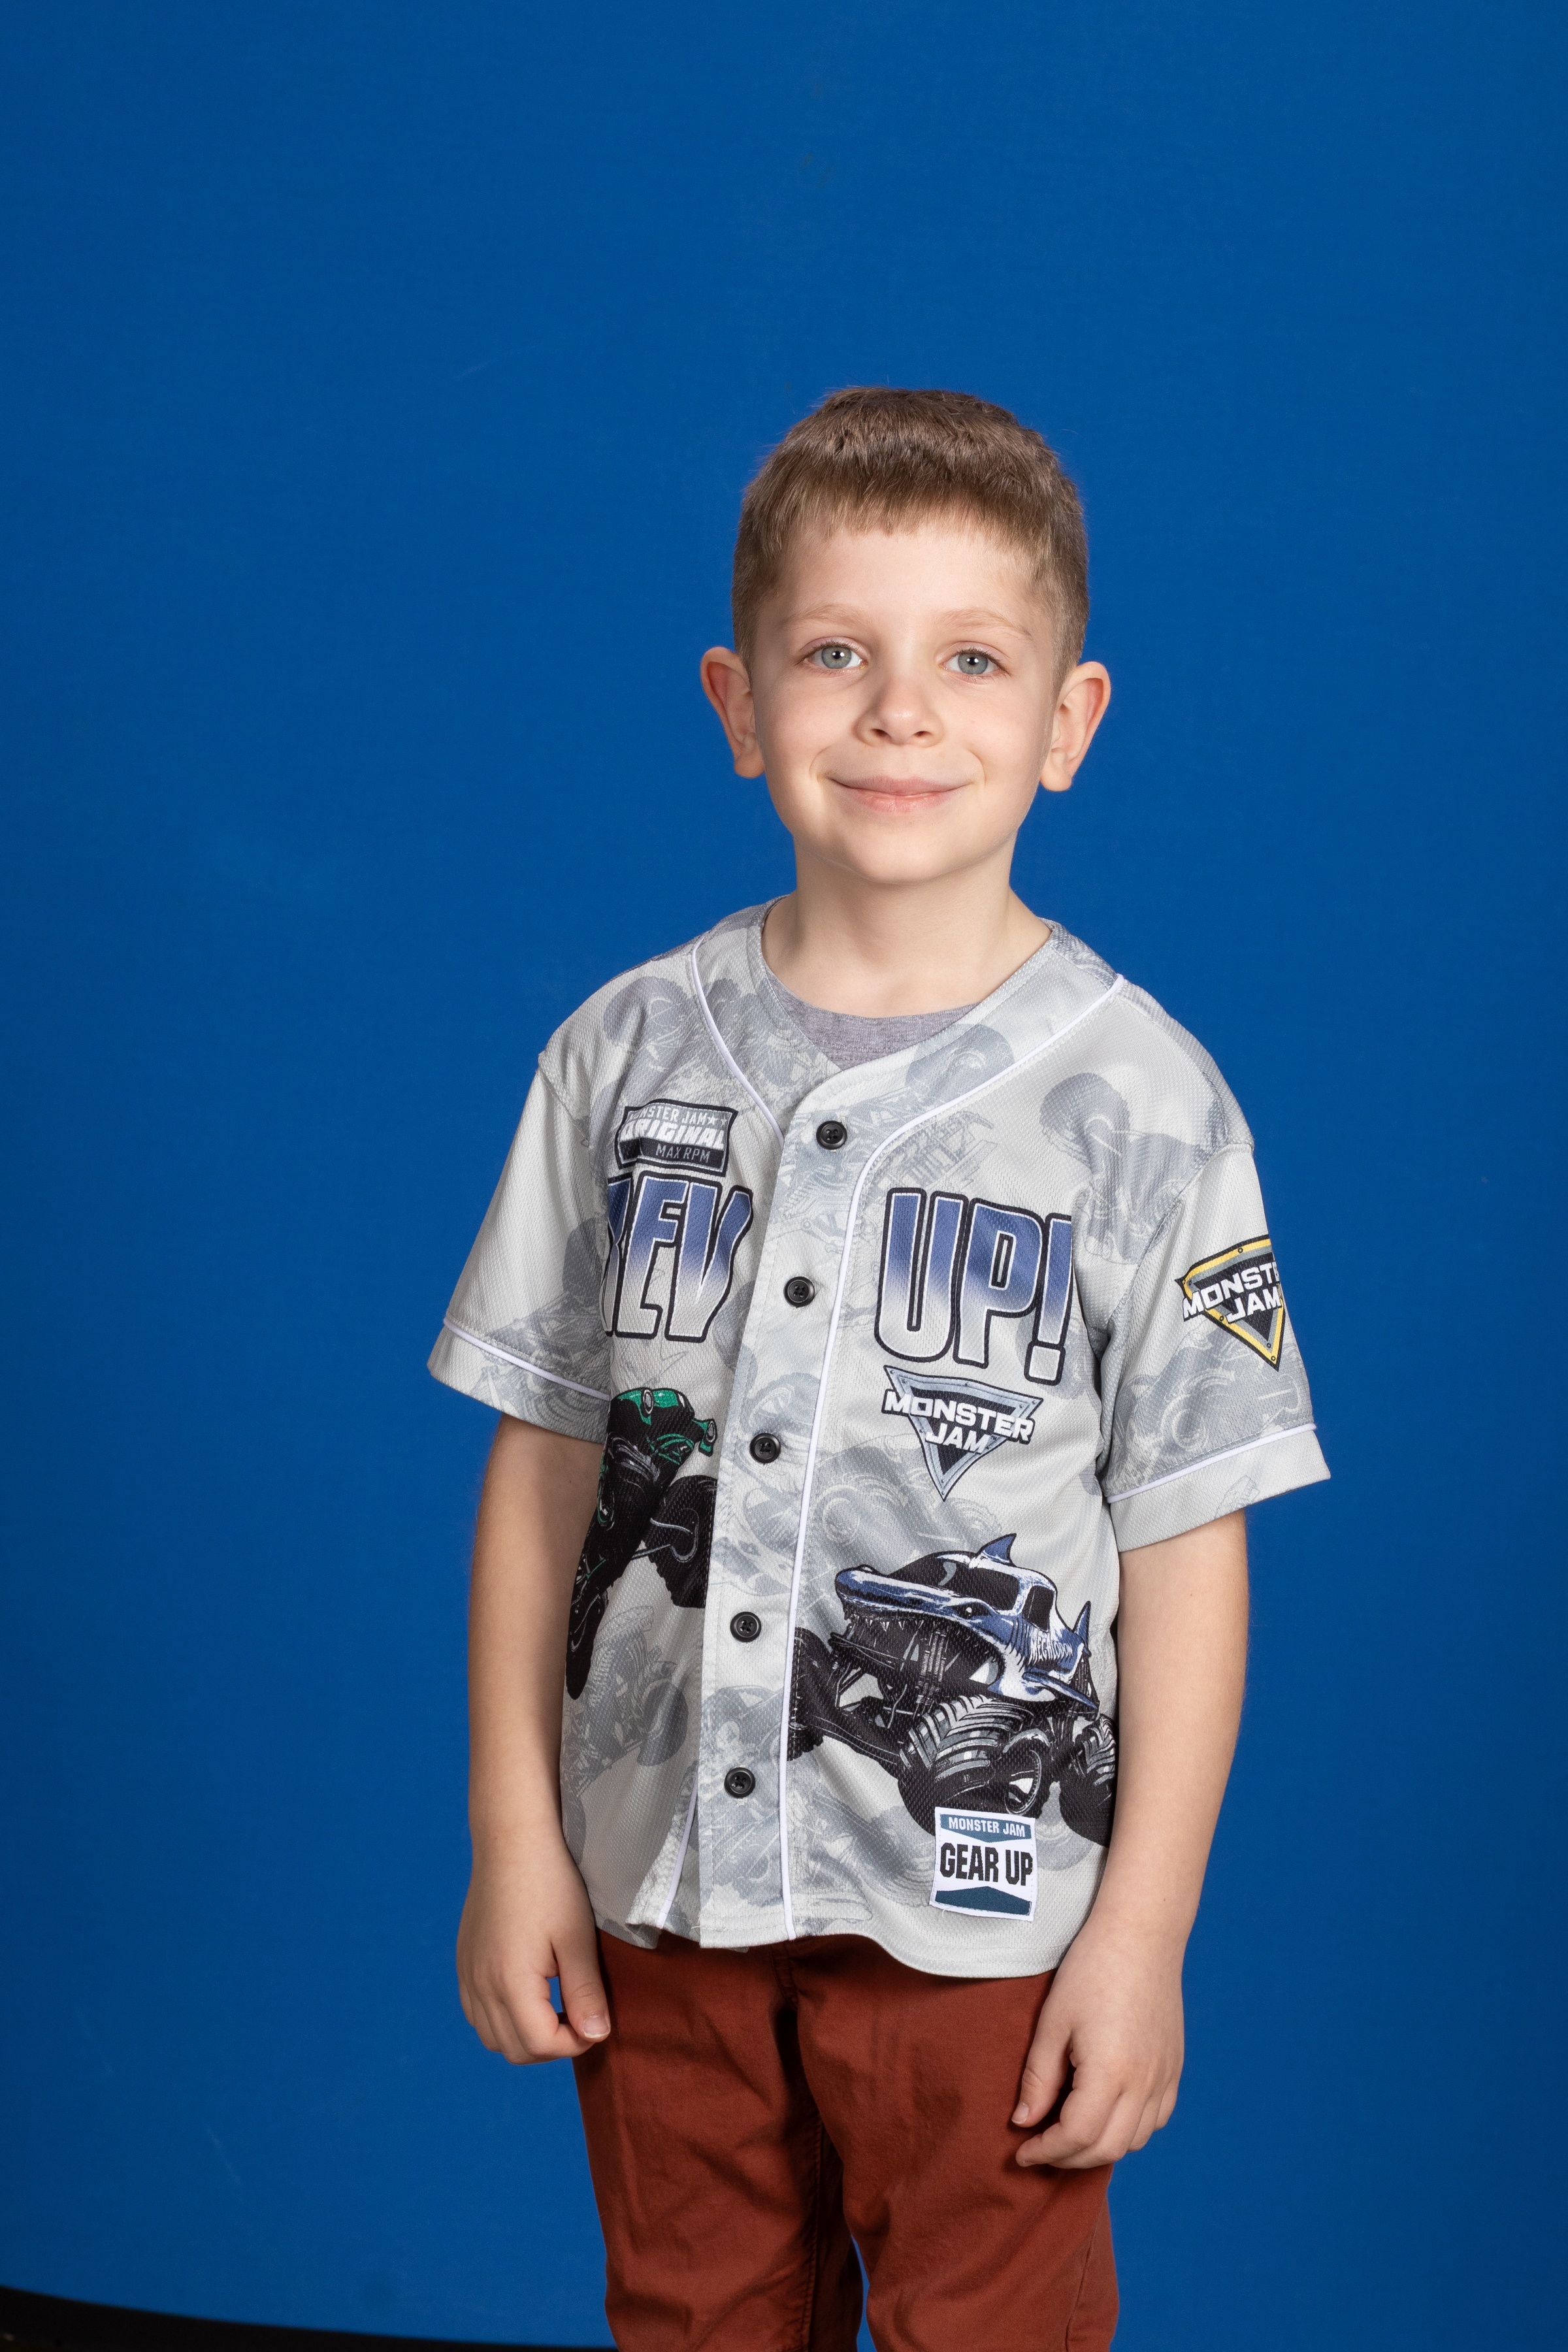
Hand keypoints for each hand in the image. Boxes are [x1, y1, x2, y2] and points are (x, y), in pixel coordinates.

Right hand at [456, 1823, 610, 2062]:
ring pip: (491, 2037)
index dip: (575, 2043)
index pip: (541, 2044)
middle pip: (514, 2049)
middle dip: (551, 2045)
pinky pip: (476, 2013)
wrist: (512, 1841)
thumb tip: (597, 2036)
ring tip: (556, 2007)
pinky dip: (501, 2019)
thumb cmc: (551, 1883)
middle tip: (580, 2017)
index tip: (596, 2022)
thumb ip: (586, 1992)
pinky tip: (528, 1995)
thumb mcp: (577, 1937)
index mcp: (509, 1982)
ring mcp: (467, 1974)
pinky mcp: (464, 1962)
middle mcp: (480, 1985)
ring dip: (525, 2037)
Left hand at [1012, 1918, 1183, 2167]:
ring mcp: (1164, 2077)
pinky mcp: (1174, 2068)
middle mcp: (1143, 2083)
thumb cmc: (1091, 1970)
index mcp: (1110, 2073)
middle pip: (1107, 2148)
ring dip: (1100, 2148)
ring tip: (1069, 2134)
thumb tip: (1023, 2121)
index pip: (1076, 2136)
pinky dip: (1130, 2131)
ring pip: (1135, 2140)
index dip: (1045, 2151)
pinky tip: (1107, 2116)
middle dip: (1068, 2158)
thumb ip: (1038, 2078)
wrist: (1140, 1935)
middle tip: (1039, 2148)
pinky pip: (1156, 2119)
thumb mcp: (1053, 2022)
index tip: (1021, 2151)